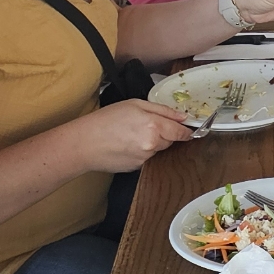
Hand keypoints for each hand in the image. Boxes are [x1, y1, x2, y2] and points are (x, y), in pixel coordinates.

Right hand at [76, 100, 195, 171]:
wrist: (85, 143)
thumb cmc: (106, 119)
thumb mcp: (135, 104)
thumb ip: (163, 110)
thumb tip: (183, 117)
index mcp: (154, 125)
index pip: (181, 132)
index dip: (186, 130)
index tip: (189, 129)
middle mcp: (152, 144)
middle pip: (170, 140)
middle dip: (164, 133)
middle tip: (145, 125)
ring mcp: (145, 158)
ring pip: (158, 149)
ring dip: (153, 142)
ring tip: (132, 134)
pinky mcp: (137, 168)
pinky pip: (147, 158)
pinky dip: (142, 151)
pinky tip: (126, 145)